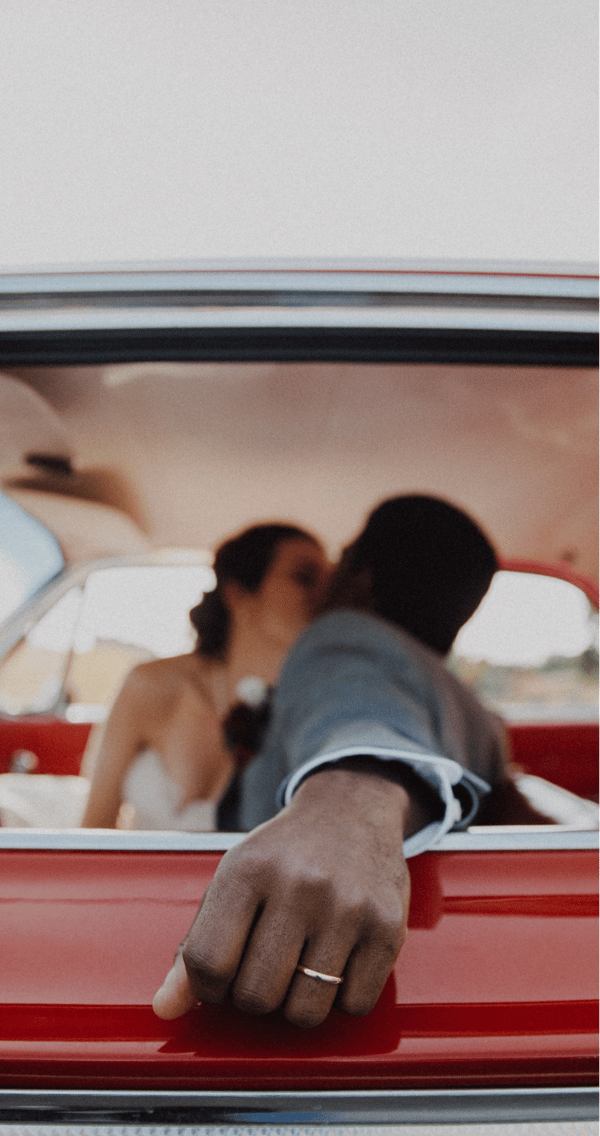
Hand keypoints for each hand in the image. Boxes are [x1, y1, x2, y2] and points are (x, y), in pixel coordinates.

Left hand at [153, 766, 419, 1027]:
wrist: (351, 809)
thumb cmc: (283, 854)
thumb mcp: (232, 881)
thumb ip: (195, 945)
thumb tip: (165, 1009)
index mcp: (248, 869)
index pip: (208, 963)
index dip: (207, 988)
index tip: (220, 979)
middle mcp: (298, 885)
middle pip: (256, 996)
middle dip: (254, 996)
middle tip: (265, 970)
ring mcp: (347, 906)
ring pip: (305, 1011)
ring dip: (297, 1004)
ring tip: (299, 969)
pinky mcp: (387, 926)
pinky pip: (354, 1005)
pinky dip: (341, 999)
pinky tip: (337, 963)